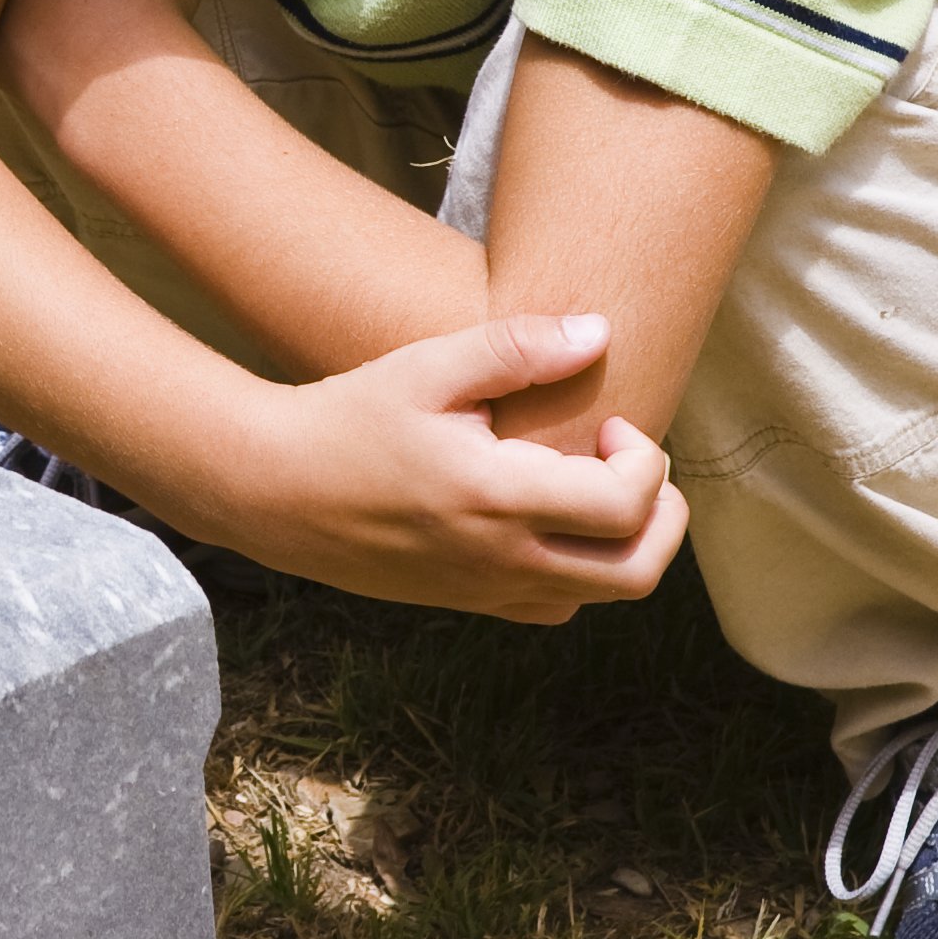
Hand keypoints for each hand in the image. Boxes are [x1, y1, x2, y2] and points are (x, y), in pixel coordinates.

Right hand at [171, 313, 689, 624]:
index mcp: (497, 499)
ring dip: (625, 544)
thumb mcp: (428, 367)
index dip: (646, 457)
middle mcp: (501, 559)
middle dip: (664, 514)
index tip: (611, 422)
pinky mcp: (467, 601)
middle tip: (633, 462)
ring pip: (601, 596)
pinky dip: (580, 569)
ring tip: (593, 487)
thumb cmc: (348, 417)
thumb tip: (600, 332)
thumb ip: (517, 347)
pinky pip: (555, 606)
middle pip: (637, 571)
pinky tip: (549, 516)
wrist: (273, 490)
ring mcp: (485, 590)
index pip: (627, 503)